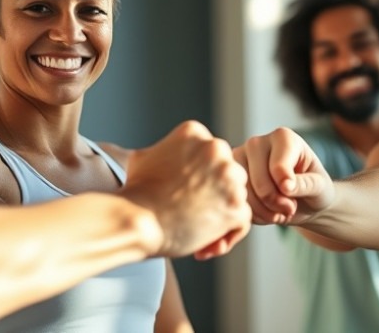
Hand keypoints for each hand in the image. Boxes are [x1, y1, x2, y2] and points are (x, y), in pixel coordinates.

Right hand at [121, 121, 250, 259]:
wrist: (135, 219)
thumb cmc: (135, 193)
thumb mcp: (144, 159)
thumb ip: (163, 153)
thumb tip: (162, 155)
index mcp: (195, 133)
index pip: (213, 156)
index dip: (203, 179)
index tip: (184, 196)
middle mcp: (216, 149)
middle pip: (229, 174)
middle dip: (215, 196)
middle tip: (192, 216)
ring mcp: (228, 176)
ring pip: (238, 196)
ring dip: (222, 215)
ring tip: (196, 233)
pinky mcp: (235, 205)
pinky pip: (243, 221)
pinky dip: (229, 235)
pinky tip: (207, 245)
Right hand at [234, 127, 333, 225]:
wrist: (302, 200)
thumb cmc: (313, 187)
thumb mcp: (320, 186)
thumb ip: (306, 184)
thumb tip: (286, 187)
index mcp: (283, 137)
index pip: (278, 167)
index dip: (287, 188)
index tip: (297, 194)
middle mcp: (257, 143)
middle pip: (259, 180)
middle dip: (275, 202)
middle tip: (290, 208)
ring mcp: (239, 159)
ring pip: (245, 192)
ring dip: (265, 211)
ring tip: (280, 211)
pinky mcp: (230, 177)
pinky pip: (237, 202)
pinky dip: (254, 214)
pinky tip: (267, 212)